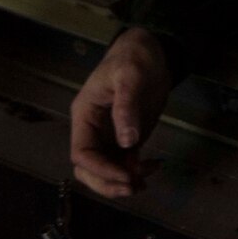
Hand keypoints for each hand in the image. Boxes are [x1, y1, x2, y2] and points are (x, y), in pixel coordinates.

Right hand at [70, 28, 172, 197]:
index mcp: (85, 116)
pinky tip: (155, 166)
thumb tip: (128, 142)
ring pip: (106, 170)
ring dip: (123, 182)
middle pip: (89, 169)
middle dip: (108, 183)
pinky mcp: (127, 138)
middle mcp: (93, 130)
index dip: (100, 169)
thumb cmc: (134, 58)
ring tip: (145, 182)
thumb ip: (127, 107)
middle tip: (134, 187)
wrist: (152, 52)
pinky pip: (125, 163)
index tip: (124, 176)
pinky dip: (137, 171)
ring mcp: (110, 136)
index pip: (81, 153)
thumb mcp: (130, 76)